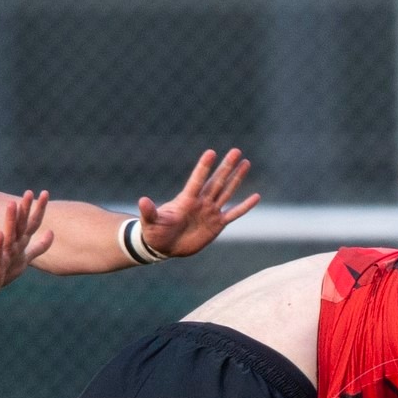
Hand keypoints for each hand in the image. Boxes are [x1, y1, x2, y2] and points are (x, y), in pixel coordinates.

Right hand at [0, 190, 53, 301]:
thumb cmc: (4, 269)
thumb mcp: (25, 258)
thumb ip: (39, 247)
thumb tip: (51, 232)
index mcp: (19, 242)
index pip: (31, 223)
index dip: (38, 209)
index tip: (45, 192)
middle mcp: (11, 244)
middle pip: (19, 224)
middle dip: (24, 209)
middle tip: (28, 192)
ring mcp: (2, 252)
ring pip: (8, 235)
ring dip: (10, 220)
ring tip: (12, 204)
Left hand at [137, 149, 260, 258]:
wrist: (164, 246)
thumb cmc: (155, 232)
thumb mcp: (150, 222)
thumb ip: (149, 212)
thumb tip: (142, 201)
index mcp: (186, 200)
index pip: (197, 180)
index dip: (203, 167)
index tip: (211, 153)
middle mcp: (201, 202)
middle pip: (216, 181)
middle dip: (226, 167)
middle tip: (236, 151)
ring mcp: (210, 212)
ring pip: (227, 191)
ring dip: (236, 178)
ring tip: (246, 163)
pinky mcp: (217, 224)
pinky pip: (234, 214)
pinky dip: (244, 206)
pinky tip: (256, 197)